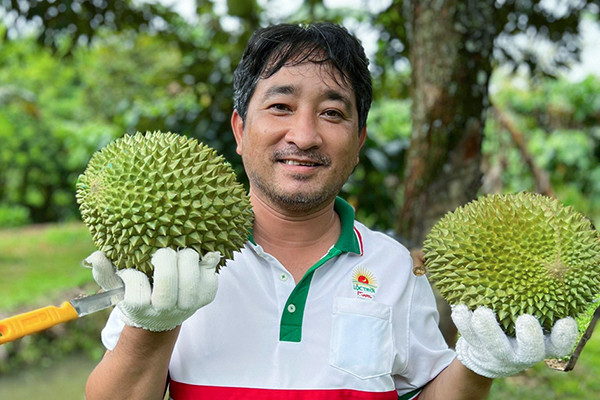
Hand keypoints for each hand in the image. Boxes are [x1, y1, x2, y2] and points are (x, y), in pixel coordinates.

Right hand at [84, 248, 218, 331]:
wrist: (163, 316)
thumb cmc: (136, 294)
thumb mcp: (116, 287)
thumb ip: (104, 272)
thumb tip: (96, 256)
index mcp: (142, 309)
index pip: (136, 294)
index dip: (133, 278)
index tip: (131, 271)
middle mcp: (166, 310)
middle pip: (167, 283)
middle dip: (164, 260)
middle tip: (161, 253)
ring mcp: (189, 305)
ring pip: (191, 278)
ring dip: (186, 259)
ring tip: (180, 253)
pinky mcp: (206, 296)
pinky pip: (210, 277)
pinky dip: (206, 263)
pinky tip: (199, 257)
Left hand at [451, 305, 578, 377]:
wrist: (488, 355)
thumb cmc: (516, 325)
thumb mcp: (530, 314)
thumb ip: (536, 299)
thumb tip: (532, 257)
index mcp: (543, 344)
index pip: (561, 345)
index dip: (565, 336)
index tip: (566, 320)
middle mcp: (523, 353)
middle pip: (531, 352)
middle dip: (529, 338)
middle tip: (525, 319)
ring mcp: (500, 354)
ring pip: (496, 347)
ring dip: (489, 330)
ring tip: (481, 312)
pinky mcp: (477, 350)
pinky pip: (469, 338)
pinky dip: (463, 323)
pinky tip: (459, 309)